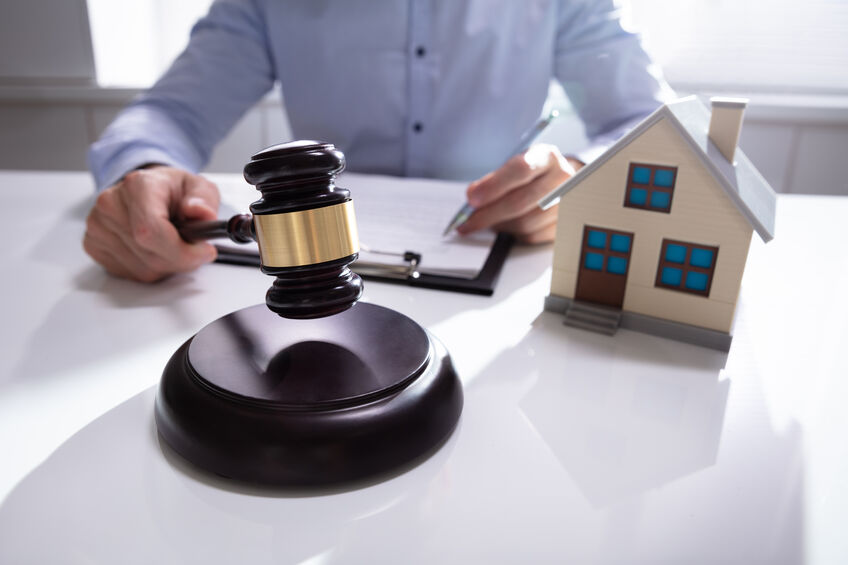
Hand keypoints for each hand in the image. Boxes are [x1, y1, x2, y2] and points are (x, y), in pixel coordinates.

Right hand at [83, 165, 220, 281]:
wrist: (147, 190)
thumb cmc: (171, 190)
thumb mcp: (199, 187)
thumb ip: (204, 199)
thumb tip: (201, 213)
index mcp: (137, 185)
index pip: (151, 231)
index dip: (181, 250)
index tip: (204, 251)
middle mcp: (110, 204)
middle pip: (150, 255)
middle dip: (181, 259)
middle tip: (195, 248)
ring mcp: (98, 226)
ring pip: (143, 270)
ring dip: (168, 266)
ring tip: (172, 244)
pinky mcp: (93, 245)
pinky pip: (131, 274)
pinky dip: (151, 269)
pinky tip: (154, 250)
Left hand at [457, 144, 580, 243]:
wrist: (561, 182)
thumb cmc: (533, 174)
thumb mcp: (515, 166)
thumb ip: (493, 180)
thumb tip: (472, 197)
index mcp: (547, 157)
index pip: (520, 170)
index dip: (493, 185)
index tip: (472, 198)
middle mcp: (562, 179)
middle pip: (519, 202)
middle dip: (488, 214)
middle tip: (468, 222)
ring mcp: (567, 204)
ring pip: (524, 223)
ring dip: (500, 225)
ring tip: (490, 221)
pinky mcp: (564, 224)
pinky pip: (532, 236)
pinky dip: (514, 234)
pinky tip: (508, 225)